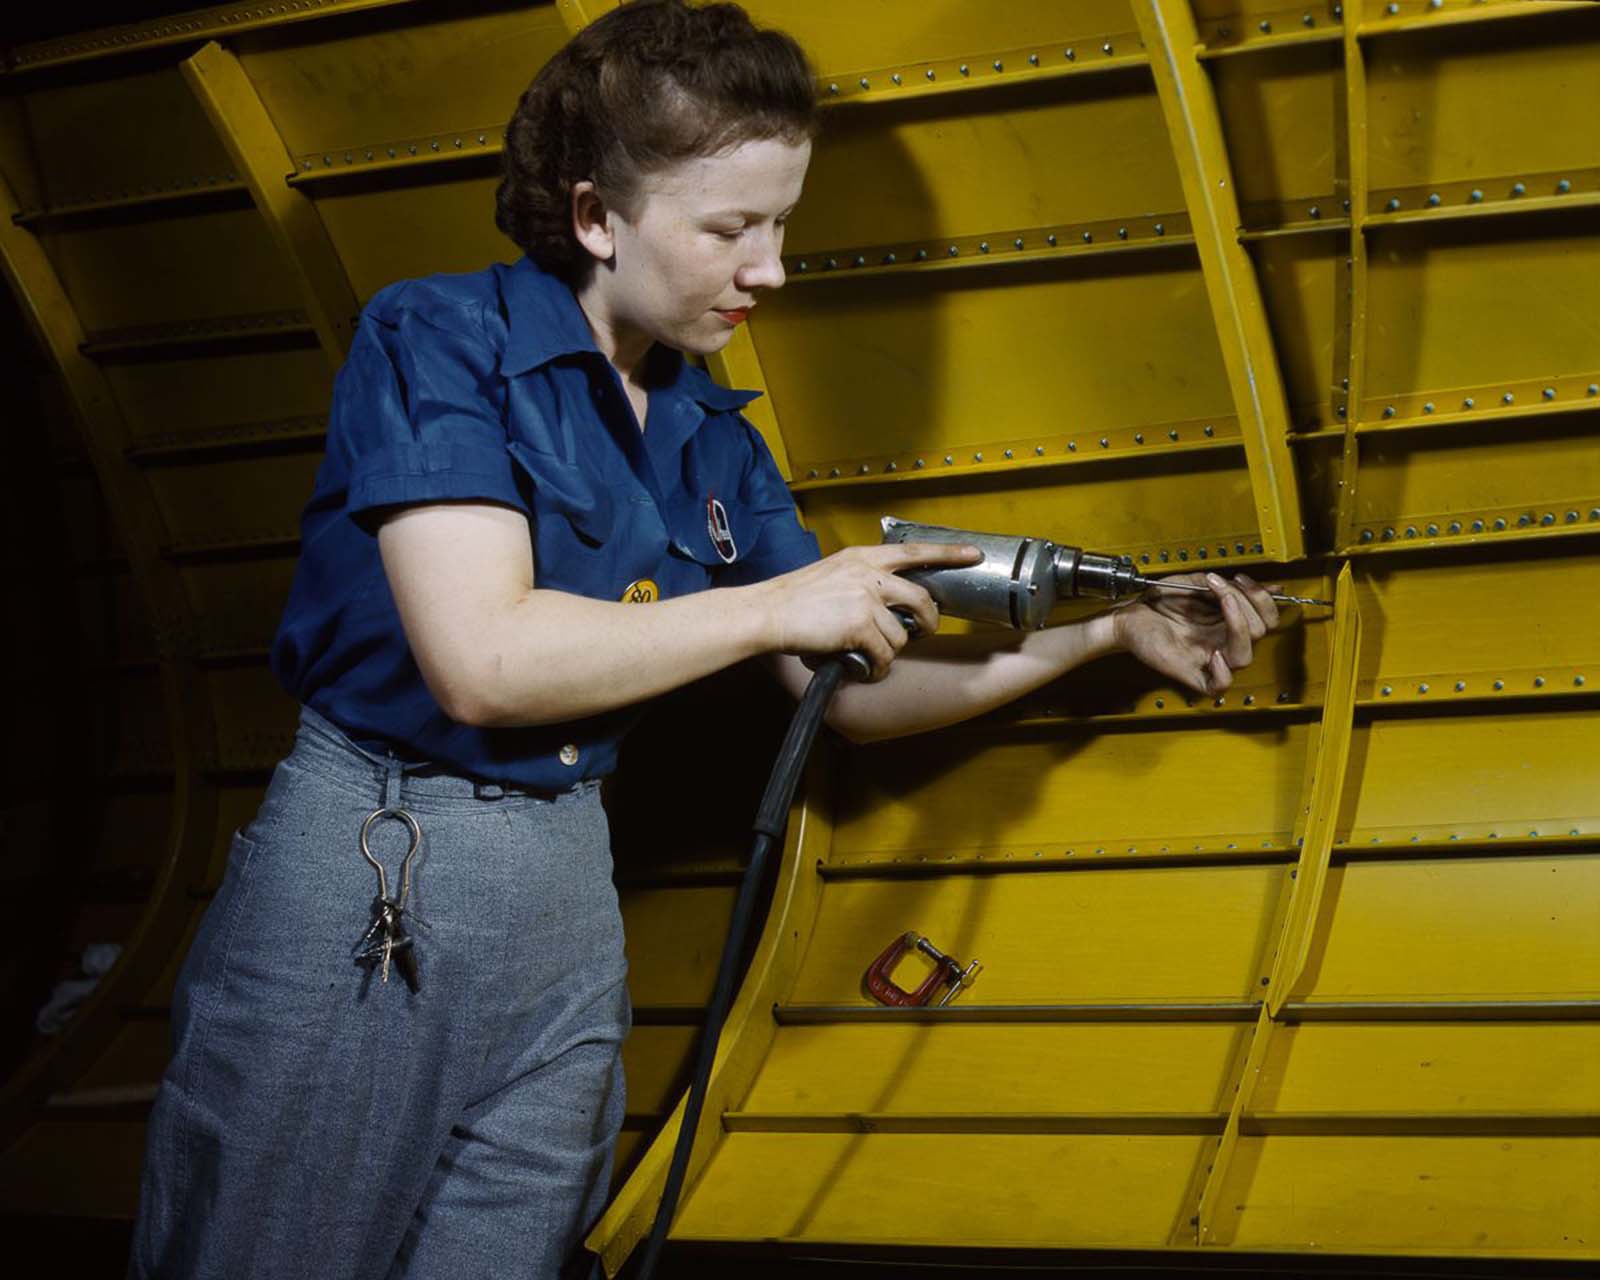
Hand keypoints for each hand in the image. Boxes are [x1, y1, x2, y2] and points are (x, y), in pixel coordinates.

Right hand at [756, 542, 981, 679]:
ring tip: (868, 656)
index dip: (948, 553)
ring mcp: (866, 599)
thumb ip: (859, 582)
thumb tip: (882, 606)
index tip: (972, 554)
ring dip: (889, 652)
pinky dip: (876, 668)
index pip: (914, 550)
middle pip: (921, 599)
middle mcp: (868, 574)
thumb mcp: (831, 574)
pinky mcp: (859, 625)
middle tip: (925, 631)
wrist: (767, 612)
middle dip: (930, 621)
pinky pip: (884, 655)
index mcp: (862, 557)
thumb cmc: (792, 599)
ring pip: (901, 635)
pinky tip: (862, 667)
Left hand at [1112, 571, 1281, 694]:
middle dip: (1246, 601)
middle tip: (1220, 584)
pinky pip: (1218, 685)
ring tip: (1222, 601)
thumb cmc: (1159, 601)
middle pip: (1260, 632)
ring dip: (1239, 623)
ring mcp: (1209, 659)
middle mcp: (1223, 642)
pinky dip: (1222, 672)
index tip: (1240, 579)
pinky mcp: (1191, 674)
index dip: (1261, 598)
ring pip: (1244, 656)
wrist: (1129, 613)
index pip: (1266, 619)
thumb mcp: (1197, 584)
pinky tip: (1214, 653)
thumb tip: (1268, 586)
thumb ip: (1228, 586)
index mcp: (1229, 624)